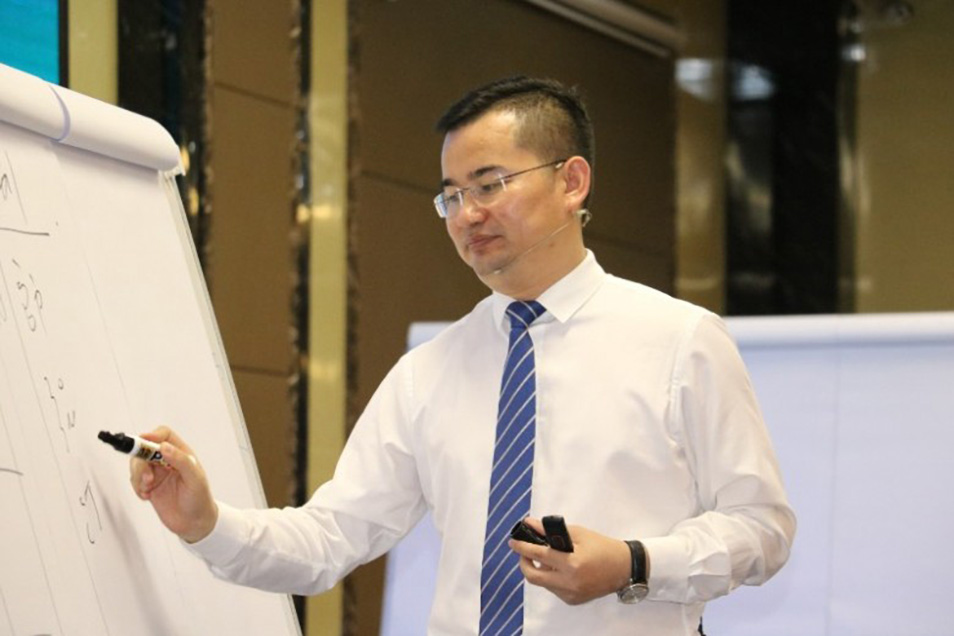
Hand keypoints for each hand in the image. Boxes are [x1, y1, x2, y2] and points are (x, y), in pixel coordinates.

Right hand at [129, 426, 217, 543]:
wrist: (194, 523)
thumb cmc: (199, 499)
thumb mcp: (194, 479)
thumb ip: (181, 461)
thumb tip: (163, 446)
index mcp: (181, 453)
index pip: (163, 435)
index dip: (151, 436)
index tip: (142, 444)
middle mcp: (167, 460)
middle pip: (144, 449)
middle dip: (140, 463)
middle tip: (147, 479)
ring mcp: (157, 473)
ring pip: (137, 464)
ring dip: (137, 476)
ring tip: (147, 490)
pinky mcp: (149, 486)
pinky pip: (135, 480)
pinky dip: (136, 487)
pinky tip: (147, 497)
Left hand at [509, 517, 631, 604]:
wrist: (624, 567)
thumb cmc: (602, 547)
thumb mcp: (578, 533)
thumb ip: (551, 530)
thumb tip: (530, 524)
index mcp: (572, 564)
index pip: (539, 555)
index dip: (522, 547)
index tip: (513, 541)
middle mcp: (569, 582)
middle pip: (533, 576)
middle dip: (523, 563)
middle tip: (523, 552)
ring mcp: (571, 594)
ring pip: (542, 583)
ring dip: (538, 569)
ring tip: (544, 557)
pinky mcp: (573, 600)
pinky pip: (553, 589)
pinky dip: (550, 578)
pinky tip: (558, 567)